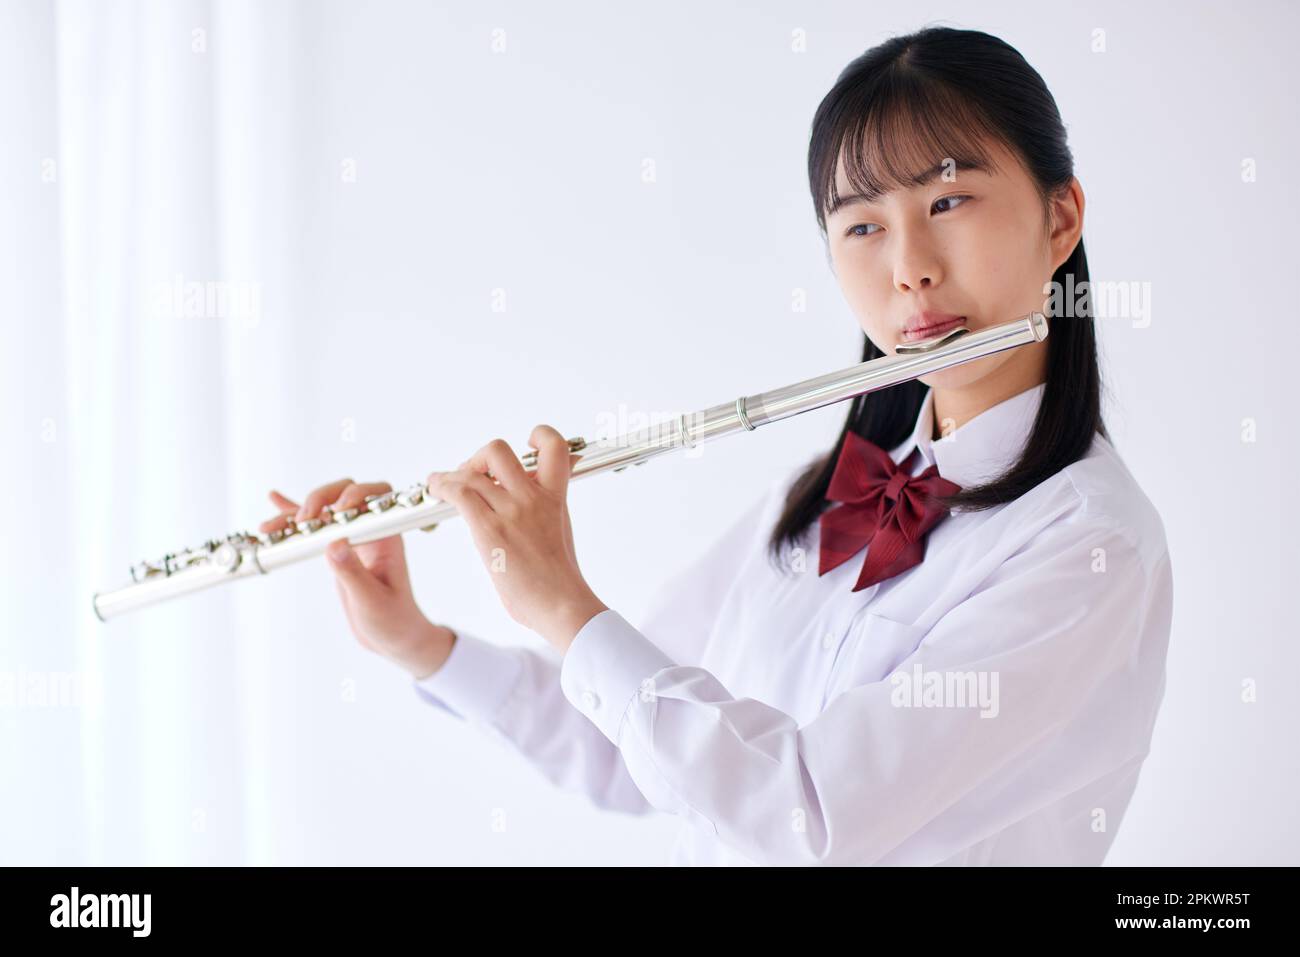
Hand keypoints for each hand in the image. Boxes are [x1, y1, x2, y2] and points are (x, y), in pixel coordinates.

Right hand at [259, 480, 452, 677]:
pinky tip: (274, 500)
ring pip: (324, 508)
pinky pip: (312, 527)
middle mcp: (370, 531)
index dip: (355, 495)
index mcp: (388, 537)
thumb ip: (353, 573)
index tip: (336, 511)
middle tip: (304, 521)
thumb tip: (334, 544)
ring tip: (272, 526)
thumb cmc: (392, 619)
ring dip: (298, 511)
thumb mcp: (372, 600)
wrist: (392, 635)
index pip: (376, 498)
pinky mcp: (334, 549)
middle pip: (345, 493)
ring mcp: (350, 537)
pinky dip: (291, 515)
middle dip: (321, 499)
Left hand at [425, 425, 606, 650]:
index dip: (538, 436)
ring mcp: (511, 511)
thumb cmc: (559, 578)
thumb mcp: (561, 530)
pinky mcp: (489, 529)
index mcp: (555, 496)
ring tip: (441, 485)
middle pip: (498, 450)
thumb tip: (543, 498)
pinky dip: (442, 486)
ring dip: (451, 476)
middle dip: (478, 458)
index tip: (525, 445)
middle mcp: (532, 497)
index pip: (555, 446)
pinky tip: (436, 492)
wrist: (561, 603)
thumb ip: (550, 507)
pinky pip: (458, 492)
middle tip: (472, 476)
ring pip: (471, 471)